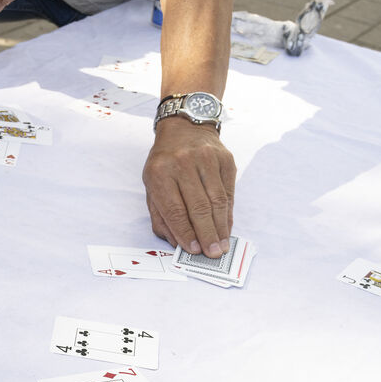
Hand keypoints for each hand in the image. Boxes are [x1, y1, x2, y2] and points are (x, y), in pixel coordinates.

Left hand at [143, 120, 235, 256]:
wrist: (185, 127)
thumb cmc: (165, 163)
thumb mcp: (151, 186)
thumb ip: (161, 215)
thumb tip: (178, 243)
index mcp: (160, 172)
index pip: (175, 210)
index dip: (186, 233)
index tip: (194, 251)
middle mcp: (183, 163)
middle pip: (198, 207)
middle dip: (207, 234)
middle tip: (213, 254)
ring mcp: (206, 159)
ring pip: (217, 201)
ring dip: (220, 227)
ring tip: (222, 245)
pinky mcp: (225, 159)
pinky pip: (228, 192)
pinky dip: (228, 213)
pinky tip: (227, 227)